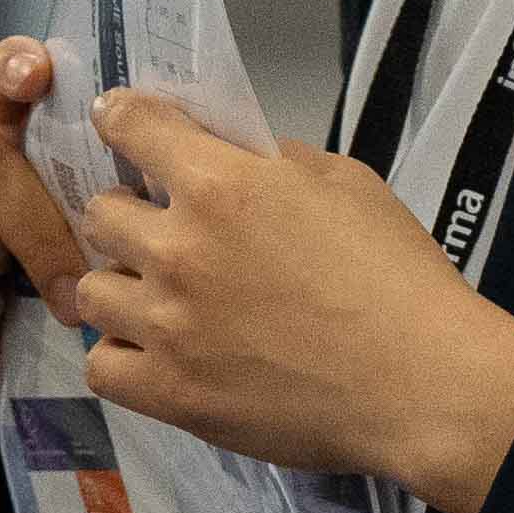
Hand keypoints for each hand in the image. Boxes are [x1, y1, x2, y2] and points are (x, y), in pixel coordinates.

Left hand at [75, 88, 513, 512]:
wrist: (423, 384)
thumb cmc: (398, 277)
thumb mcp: (347, 184)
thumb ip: (277, 164)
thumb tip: (240, 161)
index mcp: (220, 184)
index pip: (130, 124)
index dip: (120, 119)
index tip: (120, 125)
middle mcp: (177, 249)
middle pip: (99, 213)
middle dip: (127, 214)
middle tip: (161, 233)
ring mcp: (167, 325)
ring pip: (90, 291)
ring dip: (120, 287)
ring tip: (157, 300)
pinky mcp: (171, 394)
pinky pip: (102, 367)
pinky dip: (122, 356)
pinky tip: (155, 353)